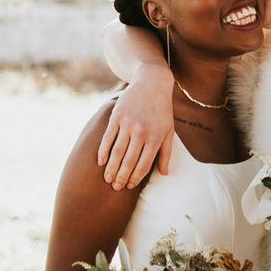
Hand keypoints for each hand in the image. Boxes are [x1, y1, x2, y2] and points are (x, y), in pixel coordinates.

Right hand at [97, 66, 174, 189]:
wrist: (151, 83)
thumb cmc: (162, 110)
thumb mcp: (169, 130)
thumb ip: (166, 153)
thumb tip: (164, 173)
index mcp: (155, 137)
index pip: (143, 165)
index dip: (135, 178)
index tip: (129, 186)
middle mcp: (141, 132)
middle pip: (128, 161)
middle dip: (121, 177)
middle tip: (115, 187)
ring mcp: (128, 124)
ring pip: (117, 152)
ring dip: (111, 168)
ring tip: (107, 178)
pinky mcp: (117, 116)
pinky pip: (107, 138)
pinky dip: (103, 151)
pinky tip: (100, 161)